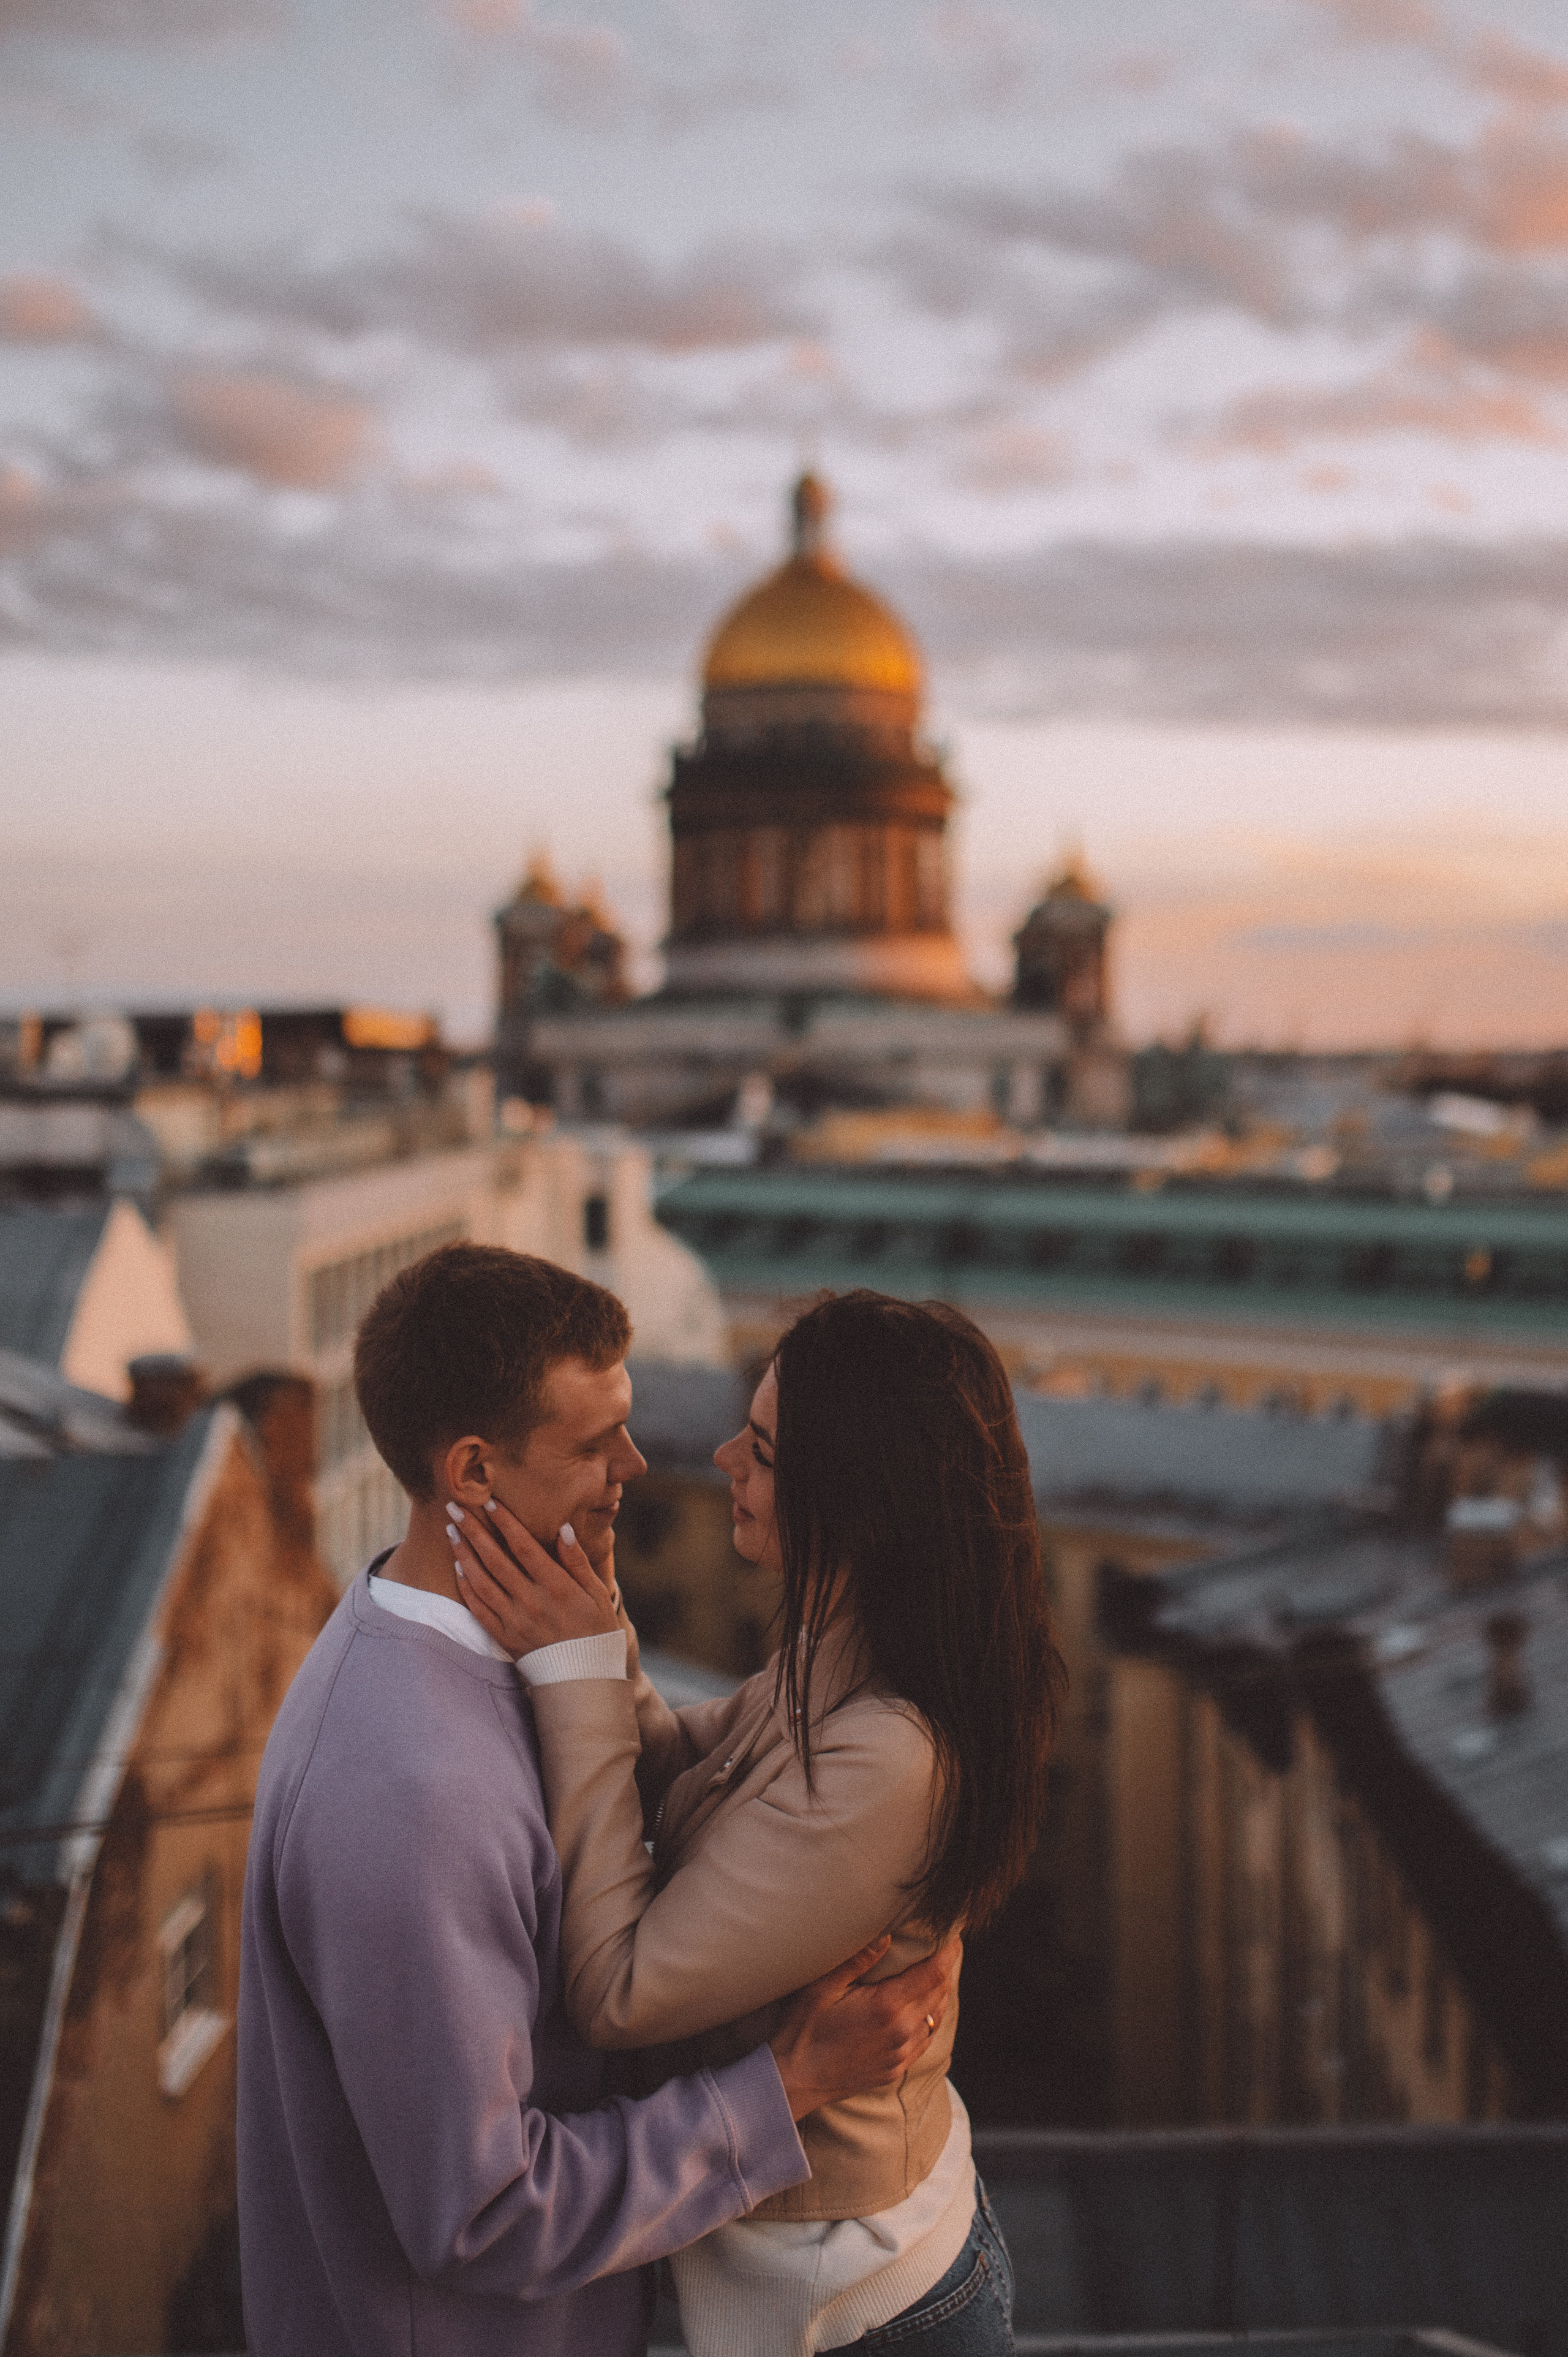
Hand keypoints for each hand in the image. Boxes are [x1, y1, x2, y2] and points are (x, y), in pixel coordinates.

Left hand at [446, 1497, 618, 1657]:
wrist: (584, 1683)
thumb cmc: (597, 1633)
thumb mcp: (598, 1595)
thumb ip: (578, 1562)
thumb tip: (563, 1528)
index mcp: (557, 1588)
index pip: (524, 1546)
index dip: (505, 1522)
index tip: (489, 1501)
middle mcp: (532, 1602)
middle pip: (495, 1559)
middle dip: (474, 1530)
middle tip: (455, 1507)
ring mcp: (515, 1621)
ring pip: (481, 1581)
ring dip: (464, 1554)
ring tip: (450, 1532)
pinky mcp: (504, 1638)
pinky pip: (478, 1609)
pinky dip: (465, 1586)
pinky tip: (457, 1567)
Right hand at [767, 1934, 960, 2122]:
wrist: (795, 2082)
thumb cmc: (803, 2030)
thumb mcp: (821, 1988)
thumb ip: (857, 1960)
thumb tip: (886, 1934)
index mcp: (886, 2008)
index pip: (933, 1974)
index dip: (948, 1952)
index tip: (953, 1934)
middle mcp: (901, 2032)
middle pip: (940, 1993)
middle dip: (945, 1967)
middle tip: (944, 1945)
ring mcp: (900, 2055)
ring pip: (935, 2017)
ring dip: (939, 1993)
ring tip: (933, 1971)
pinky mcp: (895, 2069)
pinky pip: (925, 2039)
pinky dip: (929, 2018)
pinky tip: (921, 2008)